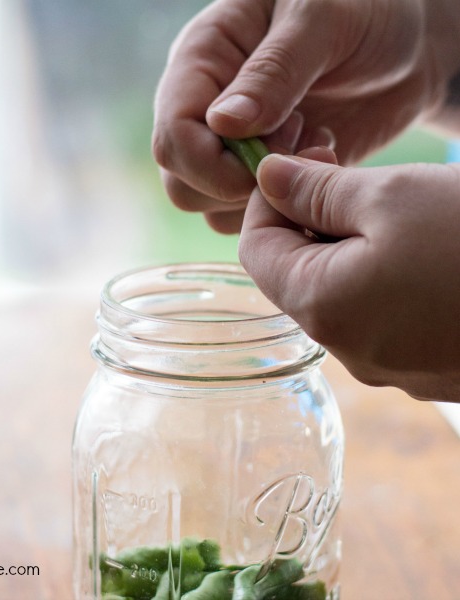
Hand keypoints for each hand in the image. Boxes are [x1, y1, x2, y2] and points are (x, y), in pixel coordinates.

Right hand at [152, 0, 459, 232]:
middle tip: (299, 145)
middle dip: (240, 185)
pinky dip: (283, 208)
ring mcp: (230, 148)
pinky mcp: (260, 175)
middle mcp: (205, 110)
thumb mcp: (323, 19)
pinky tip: (318, 163)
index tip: (272, 157)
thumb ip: (273, 71)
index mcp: (202, 61)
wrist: (410, 45)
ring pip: (210, 208)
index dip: (212, 165)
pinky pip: (247, 218)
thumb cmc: (367, 8)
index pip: (173, 136)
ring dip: (264, 198)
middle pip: (181, 183)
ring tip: (314, 148)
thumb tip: (223, 124)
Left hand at [239, 155, 459, 401]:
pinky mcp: (427, 365)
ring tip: (386, 203)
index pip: (255, 250)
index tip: (299, 162)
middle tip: (342, 173)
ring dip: (345, 244)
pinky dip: (381, 274)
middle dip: (307, 219)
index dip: (266, 201)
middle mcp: (346, 348)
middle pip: (294, 273)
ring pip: (339, 293)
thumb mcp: (392, 196)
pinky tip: (418, 245)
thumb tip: (268, 178)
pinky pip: (380, 315)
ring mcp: (390, 364)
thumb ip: (316, 191)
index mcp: (322, 308)